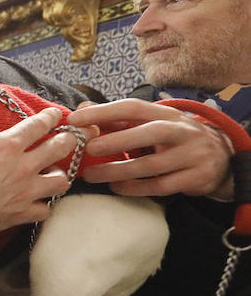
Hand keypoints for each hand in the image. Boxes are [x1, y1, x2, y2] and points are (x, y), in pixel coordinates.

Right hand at [0, 102, 78, 255]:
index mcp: (6, 145)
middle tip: (67, 139)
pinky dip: (43, 204)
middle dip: (68, 140)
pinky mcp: (19, 215)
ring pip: (60, 181)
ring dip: (59, 174)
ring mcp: (24, 193)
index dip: (51, 117)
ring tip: (52, 172)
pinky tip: (36, 202)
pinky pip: (45, 210)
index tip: (57, 115)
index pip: (39, 125)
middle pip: (60, 149)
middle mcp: (22, 167)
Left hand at [66, 98, 233, 198]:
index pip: (134, 107)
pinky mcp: (196, 177)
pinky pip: (162, 186)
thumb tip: (81, 110)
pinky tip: (116, 187)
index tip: (76, 120)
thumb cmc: (173, 140)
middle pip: (151, 132)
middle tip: (89, 148)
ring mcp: (192, 154)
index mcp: (166, 114)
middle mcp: (182, 131)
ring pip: (153, 165)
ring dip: (119, 171)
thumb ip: (117, 120)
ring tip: (91, 175)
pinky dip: (136, 188)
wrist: (221, 158)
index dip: (104, 112)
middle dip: (118, 140)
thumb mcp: (151, 125)